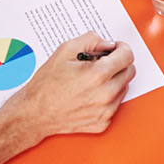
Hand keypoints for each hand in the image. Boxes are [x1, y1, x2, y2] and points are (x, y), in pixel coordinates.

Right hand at [11, 33, 134, 137]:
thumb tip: (108, 43)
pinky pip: (115, 104)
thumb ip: (90, 40)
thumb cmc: (46, 84)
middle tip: (102, 63)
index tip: (116, 48)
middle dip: (118, 64)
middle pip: (129, 71)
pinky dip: (107, 97)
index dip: (122, 48)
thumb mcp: (64, 51)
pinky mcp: (103, 122)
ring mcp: (105, 111)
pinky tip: (90, 94)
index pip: (127, 56)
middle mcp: (105, 94)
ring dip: (113, 80)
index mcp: (98, 75)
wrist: (34, 114)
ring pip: (124, 88)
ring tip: (92, 80)